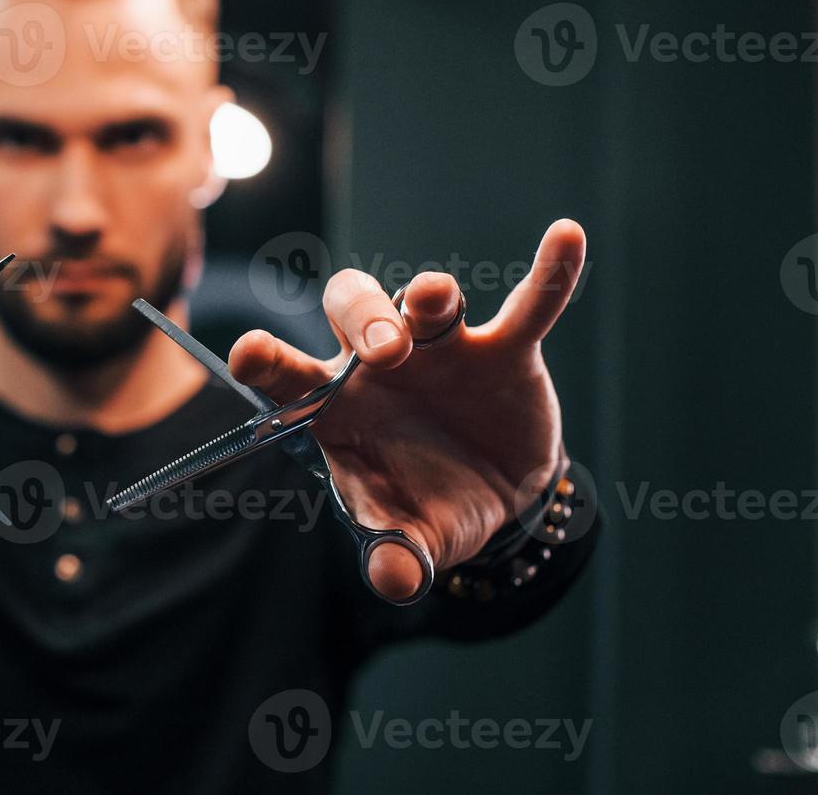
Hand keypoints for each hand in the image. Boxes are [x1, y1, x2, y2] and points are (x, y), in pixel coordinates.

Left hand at [228, 221, 586, 602]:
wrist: (493, 498)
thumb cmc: (423, 504)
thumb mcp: (409, 537)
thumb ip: (394, 555)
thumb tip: (394, 580)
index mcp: (334, 403)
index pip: (284, 370)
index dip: (264, 356)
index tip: (249, 353)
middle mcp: (379, 363)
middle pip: (352, 309)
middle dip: (365, 322)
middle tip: (386, 354)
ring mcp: (442, 350)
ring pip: (426, 301)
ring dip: (429, 297)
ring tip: (437, 301)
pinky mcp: (506, 350)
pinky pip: (529, 305)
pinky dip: (550, 275)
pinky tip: (568, 236)